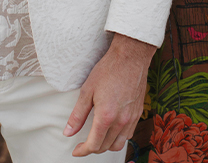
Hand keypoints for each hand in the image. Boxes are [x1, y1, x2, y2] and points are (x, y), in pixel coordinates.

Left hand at [64, 33, 154, 155]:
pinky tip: (112, 129)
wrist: (131, 56)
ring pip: (119, 144)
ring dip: (107, 145)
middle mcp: (121, 121)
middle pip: (105, 147)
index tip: (76, 150)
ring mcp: (132, 118)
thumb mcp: (87, 90)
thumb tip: (68, 133)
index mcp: (106, 116)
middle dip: (93, 148)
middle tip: (84, 142)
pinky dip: (119, 137)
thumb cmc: (108, 69)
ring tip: (98, 137)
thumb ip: (78, 115)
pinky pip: (129, 134)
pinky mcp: (139, 112)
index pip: (94, 145)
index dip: (82, 151)